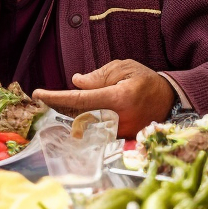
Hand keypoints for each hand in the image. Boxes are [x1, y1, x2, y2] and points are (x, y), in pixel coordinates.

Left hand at [33, 60, 174, 137]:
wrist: (169, 100)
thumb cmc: (145, 80)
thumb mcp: (123, 68)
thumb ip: (99, 76)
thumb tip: (76, 82)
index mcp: (118, 98)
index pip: (80, 100)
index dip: (56, 97)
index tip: (38, 94)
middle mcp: (118, 119)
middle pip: (78, 116)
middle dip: (59, 107)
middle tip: (45, 98)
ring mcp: (120, 133)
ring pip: (85, 125)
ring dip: (69, 115)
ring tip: (58, 104)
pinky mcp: (121, 140)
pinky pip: (95, 132)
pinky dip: (82, 122)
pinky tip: (73, 114)